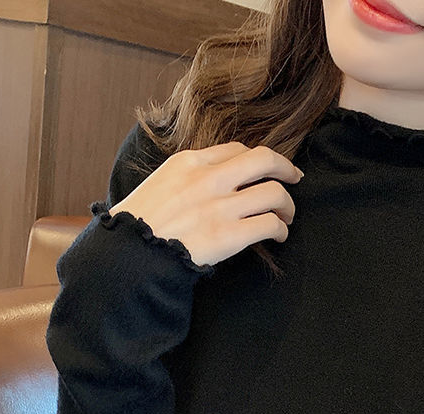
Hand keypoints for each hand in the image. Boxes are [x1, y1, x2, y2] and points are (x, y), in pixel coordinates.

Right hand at [110, 141, 303, 267]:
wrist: (128, 255)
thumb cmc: (139, 226)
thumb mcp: (158, 186)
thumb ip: (187, 179)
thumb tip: (211, 183)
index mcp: (189, 163)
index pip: (236, 149)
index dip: (259, 159)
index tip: (268, 169)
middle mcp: (208, 179)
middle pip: (264, 159)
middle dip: (286, 168)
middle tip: (295, 179)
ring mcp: (219, 206)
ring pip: (274, 192)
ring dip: (287, 205)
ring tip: (286, 216)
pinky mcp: (228, 235)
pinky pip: (269, 224)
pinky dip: (280, 229)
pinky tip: (278, 236)